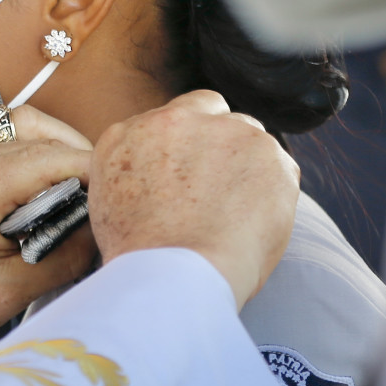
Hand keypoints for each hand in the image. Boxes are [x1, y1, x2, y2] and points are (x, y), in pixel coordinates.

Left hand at [0, 108, 94, 372]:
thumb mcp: (9, 293)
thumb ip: (65, 255)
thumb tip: (108, 226)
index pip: (49, 158)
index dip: (94, 172)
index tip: (121, 195)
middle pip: (38, 135)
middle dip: (80, 162)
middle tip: (106, 199)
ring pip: (21, 128)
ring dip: (56, 152)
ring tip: (78, 194)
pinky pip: (0, 140)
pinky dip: (30, 155)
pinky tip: (44, 191)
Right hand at [88, 90, 297, 307]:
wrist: (172, 273)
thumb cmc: (138, 256)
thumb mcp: (106, 203)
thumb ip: (133, 172)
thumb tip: (159, 175)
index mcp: (128, 133)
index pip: (170, 118)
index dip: (186, 144)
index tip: (192, 173)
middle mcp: (175, 120)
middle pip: (213, 112)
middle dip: (220, 141)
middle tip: (220, 187)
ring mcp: (226, 132)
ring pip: (249, 137)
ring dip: (248, 164)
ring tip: (238, 214)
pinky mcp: (269, 154)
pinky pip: (279, 168)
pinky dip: (273, 191)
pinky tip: (255, 224)